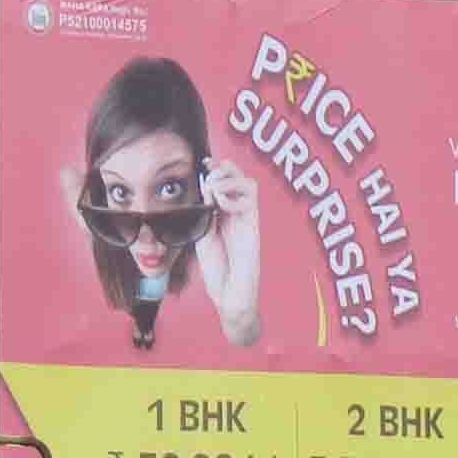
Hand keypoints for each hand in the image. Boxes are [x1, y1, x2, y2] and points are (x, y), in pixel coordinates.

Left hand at [193, 156, 260, 344]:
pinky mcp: (254, 227)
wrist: (230, 293)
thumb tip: (206, 188)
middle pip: (240, 177)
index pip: (225, 183)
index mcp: (224, 215)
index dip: (216, 170)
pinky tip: (222, 207)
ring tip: (215, 193)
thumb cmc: (218, 269)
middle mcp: (237, 214)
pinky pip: (250, 200)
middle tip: (209, 175)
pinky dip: (233, 196)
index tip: (203, 164)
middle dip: (224, 169)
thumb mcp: (203, 235)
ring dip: (229, 180)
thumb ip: (205, 212)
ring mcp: (247, 219)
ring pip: (249, 183)